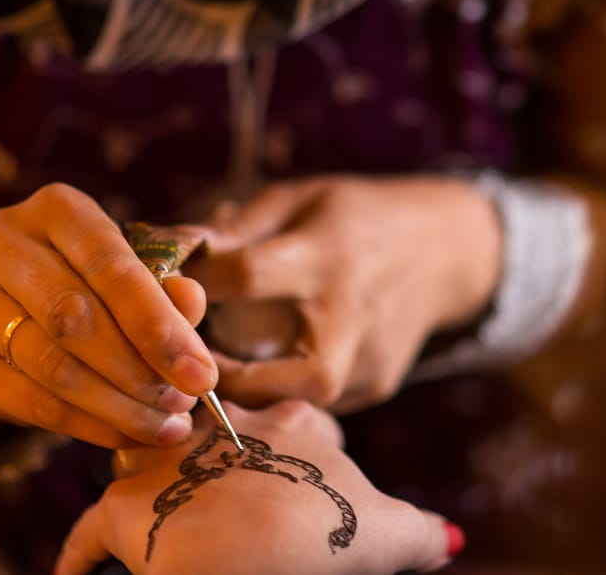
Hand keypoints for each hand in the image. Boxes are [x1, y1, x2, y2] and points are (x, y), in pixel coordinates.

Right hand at [0, 183, 221, 447]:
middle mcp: (1, 242)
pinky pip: (27, 401)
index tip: (203, 374)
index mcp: (56, 208)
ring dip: (118, 405)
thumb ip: (163, 288)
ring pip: (51, 365)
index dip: (159, 325)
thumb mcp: (129, 271)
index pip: (110, 266)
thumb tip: (190, 303)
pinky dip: (85, 425)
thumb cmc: (87, 279)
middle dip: (140, 370)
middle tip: (185, 403)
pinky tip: (125, 434)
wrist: (3, 304)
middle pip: (75, 316)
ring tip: (165, 425)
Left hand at [54, 400, 461, 574]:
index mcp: (288, 422)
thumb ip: (417, 531)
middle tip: (201, 506)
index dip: (275, 443)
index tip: (279, 477)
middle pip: (195, 428)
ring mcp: (168, 464)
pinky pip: (87, 536)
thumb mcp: (386, 530)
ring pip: (135, 459)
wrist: (289, 555)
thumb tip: (452, 540)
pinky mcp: (123, 510)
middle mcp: (222, 427)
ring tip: (143, 525)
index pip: (273, 414)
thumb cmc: (339, 536)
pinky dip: (81, 562)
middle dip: (191, 456)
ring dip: (137, 485)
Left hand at [185, 176, 501, 412]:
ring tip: (212, 376)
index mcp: (327, 255)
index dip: (193, 283)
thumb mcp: (300, 199)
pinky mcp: (375, 385)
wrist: (447, 248)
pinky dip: (280, 396)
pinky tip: (257, 375)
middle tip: (186, 365)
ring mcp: (369, 359)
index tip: (158, 287)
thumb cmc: (356, 215)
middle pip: (293, 376)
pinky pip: (316, 406)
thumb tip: (167, 248)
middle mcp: (352, 316)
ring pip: (302, 405)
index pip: (247, 277)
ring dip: (250, 396)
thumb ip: (238, 229)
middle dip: (230, 379)